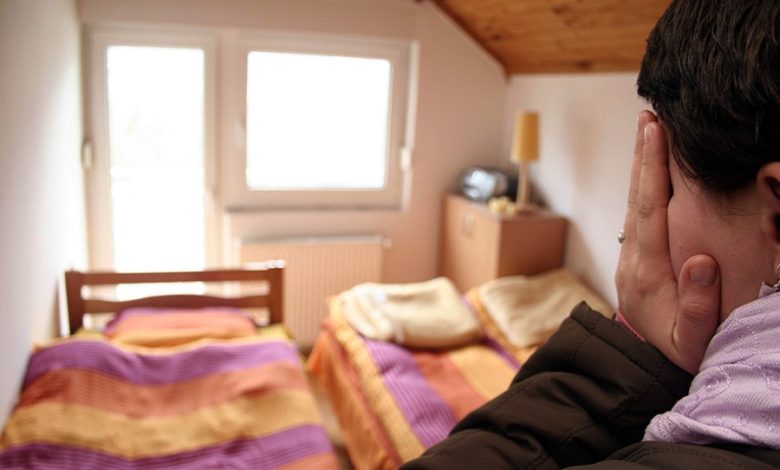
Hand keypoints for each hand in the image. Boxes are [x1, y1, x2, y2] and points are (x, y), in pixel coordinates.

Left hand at [614, 111, 719, 373]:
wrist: (646, 363)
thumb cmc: (678, 350)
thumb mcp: (693, 339)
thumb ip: (698, 305)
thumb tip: (701, 260)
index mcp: (646, 270)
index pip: (649, 210)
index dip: (652, 171)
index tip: (655, 134)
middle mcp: (632, 255)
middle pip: (636, 197)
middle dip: (642, 155)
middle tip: (648, 115)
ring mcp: (630, 254)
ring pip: (634, 200)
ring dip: (640, 164)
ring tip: (647, 128)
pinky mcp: (635, 255)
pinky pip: (638, 210)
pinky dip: (643, 182)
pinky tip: (649, 165)